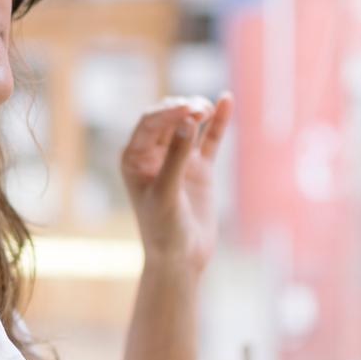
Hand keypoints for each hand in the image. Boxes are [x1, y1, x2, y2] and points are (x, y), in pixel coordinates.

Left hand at [119, 91, 233, 272]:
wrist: (181, 258)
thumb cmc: (164, 229)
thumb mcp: (166, 193)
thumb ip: (176, 157)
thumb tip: (187, 121)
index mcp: (134, 158)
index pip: (149, 124)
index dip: (167, 112)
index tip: (188, 110)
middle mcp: (153, 154)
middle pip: (168, 118)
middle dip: (183, 108)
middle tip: (199, 110)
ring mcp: (178, 159)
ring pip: (188, 124)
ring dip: (198, 111)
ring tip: (208, 108)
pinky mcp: (199, 168)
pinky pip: (210, 139)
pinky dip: (218, 121)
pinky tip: (226, 100)